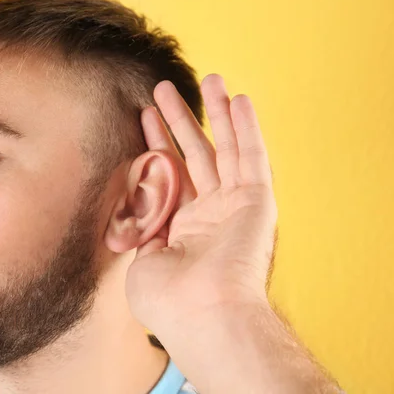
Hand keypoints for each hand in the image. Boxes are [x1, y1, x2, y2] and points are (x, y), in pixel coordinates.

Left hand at [126, 74, 277, 331]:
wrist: (202, 316)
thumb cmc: (169, 301)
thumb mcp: (142, 259)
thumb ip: (142, 227)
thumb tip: (137, 207)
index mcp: (183, 229)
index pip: (169, 175)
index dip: (156, 144)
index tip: (144, 116)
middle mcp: (210, 215)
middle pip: (194, 155)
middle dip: (179, 121)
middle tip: (164, 89)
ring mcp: (234, 207)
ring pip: (224, 149)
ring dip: (216, 114)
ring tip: (208, 78)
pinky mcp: (256, 202)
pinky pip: (251, 157)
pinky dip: (247, 129)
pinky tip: (239, 100)